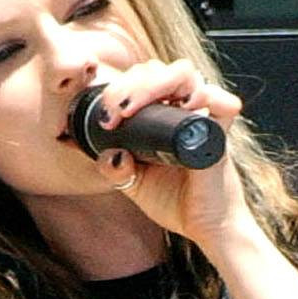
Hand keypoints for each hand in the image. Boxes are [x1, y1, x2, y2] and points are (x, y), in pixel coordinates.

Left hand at [87, 60, 249, 255]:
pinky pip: (223, 102)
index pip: (142, 78)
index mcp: (164, 113)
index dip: (118, 88)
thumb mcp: (133, 181)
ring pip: (183, 73)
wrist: (205, 228)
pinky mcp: (221, 133)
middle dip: (128, 84)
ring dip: (153, 84)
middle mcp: (184, 109)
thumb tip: (74, 142)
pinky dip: (205, 97)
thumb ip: (110, 164)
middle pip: (158, 70)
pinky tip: (183, 107)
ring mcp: (203, 117)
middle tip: (112, 113)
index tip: (103, 117)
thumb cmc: (176, 202)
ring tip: (131, 109)